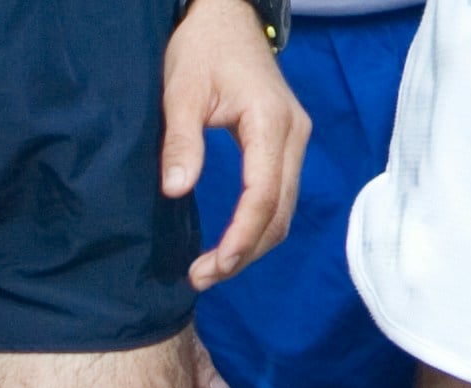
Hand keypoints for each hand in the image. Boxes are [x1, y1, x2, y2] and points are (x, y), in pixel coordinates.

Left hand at [162, 0, 306, 290]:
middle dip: (245, 252)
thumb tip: (176, 190)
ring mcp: (294, 139)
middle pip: (280, 211)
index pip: (263, 195)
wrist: (224, 18)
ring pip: (284, 208)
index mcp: (270, 122)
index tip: (212, 267)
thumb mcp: (180, 93)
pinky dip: (258, 226)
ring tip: (211, 270)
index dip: (241, 238)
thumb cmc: (200, 50)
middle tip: (201, 278)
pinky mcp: (285, 143)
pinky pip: (279, 195)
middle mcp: (293, 133)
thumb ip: (180, 141)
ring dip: (253, 245)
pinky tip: (230, 244)